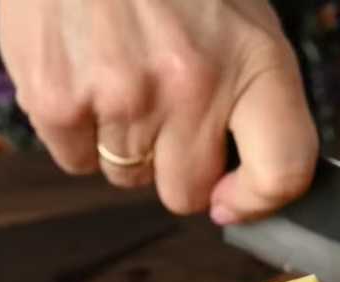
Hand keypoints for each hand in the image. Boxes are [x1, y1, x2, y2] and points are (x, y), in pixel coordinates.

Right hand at [0, 0, 317, 223]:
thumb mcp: (244, 23)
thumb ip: (256, 101)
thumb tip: (241, 184)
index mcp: (254, 63)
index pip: (283, 172)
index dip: (259, 201)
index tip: (232, 198)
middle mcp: (191, 87)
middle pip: (185, 192)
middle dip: (175, 164)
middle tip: (163, 107)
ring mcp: (120, 96)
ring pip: (125, 175)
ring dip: (123, 141)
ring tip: (121, 72)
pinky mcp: (57, 98)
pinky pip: (73, 157)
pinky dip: (77, 126)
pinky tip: (84, 70)